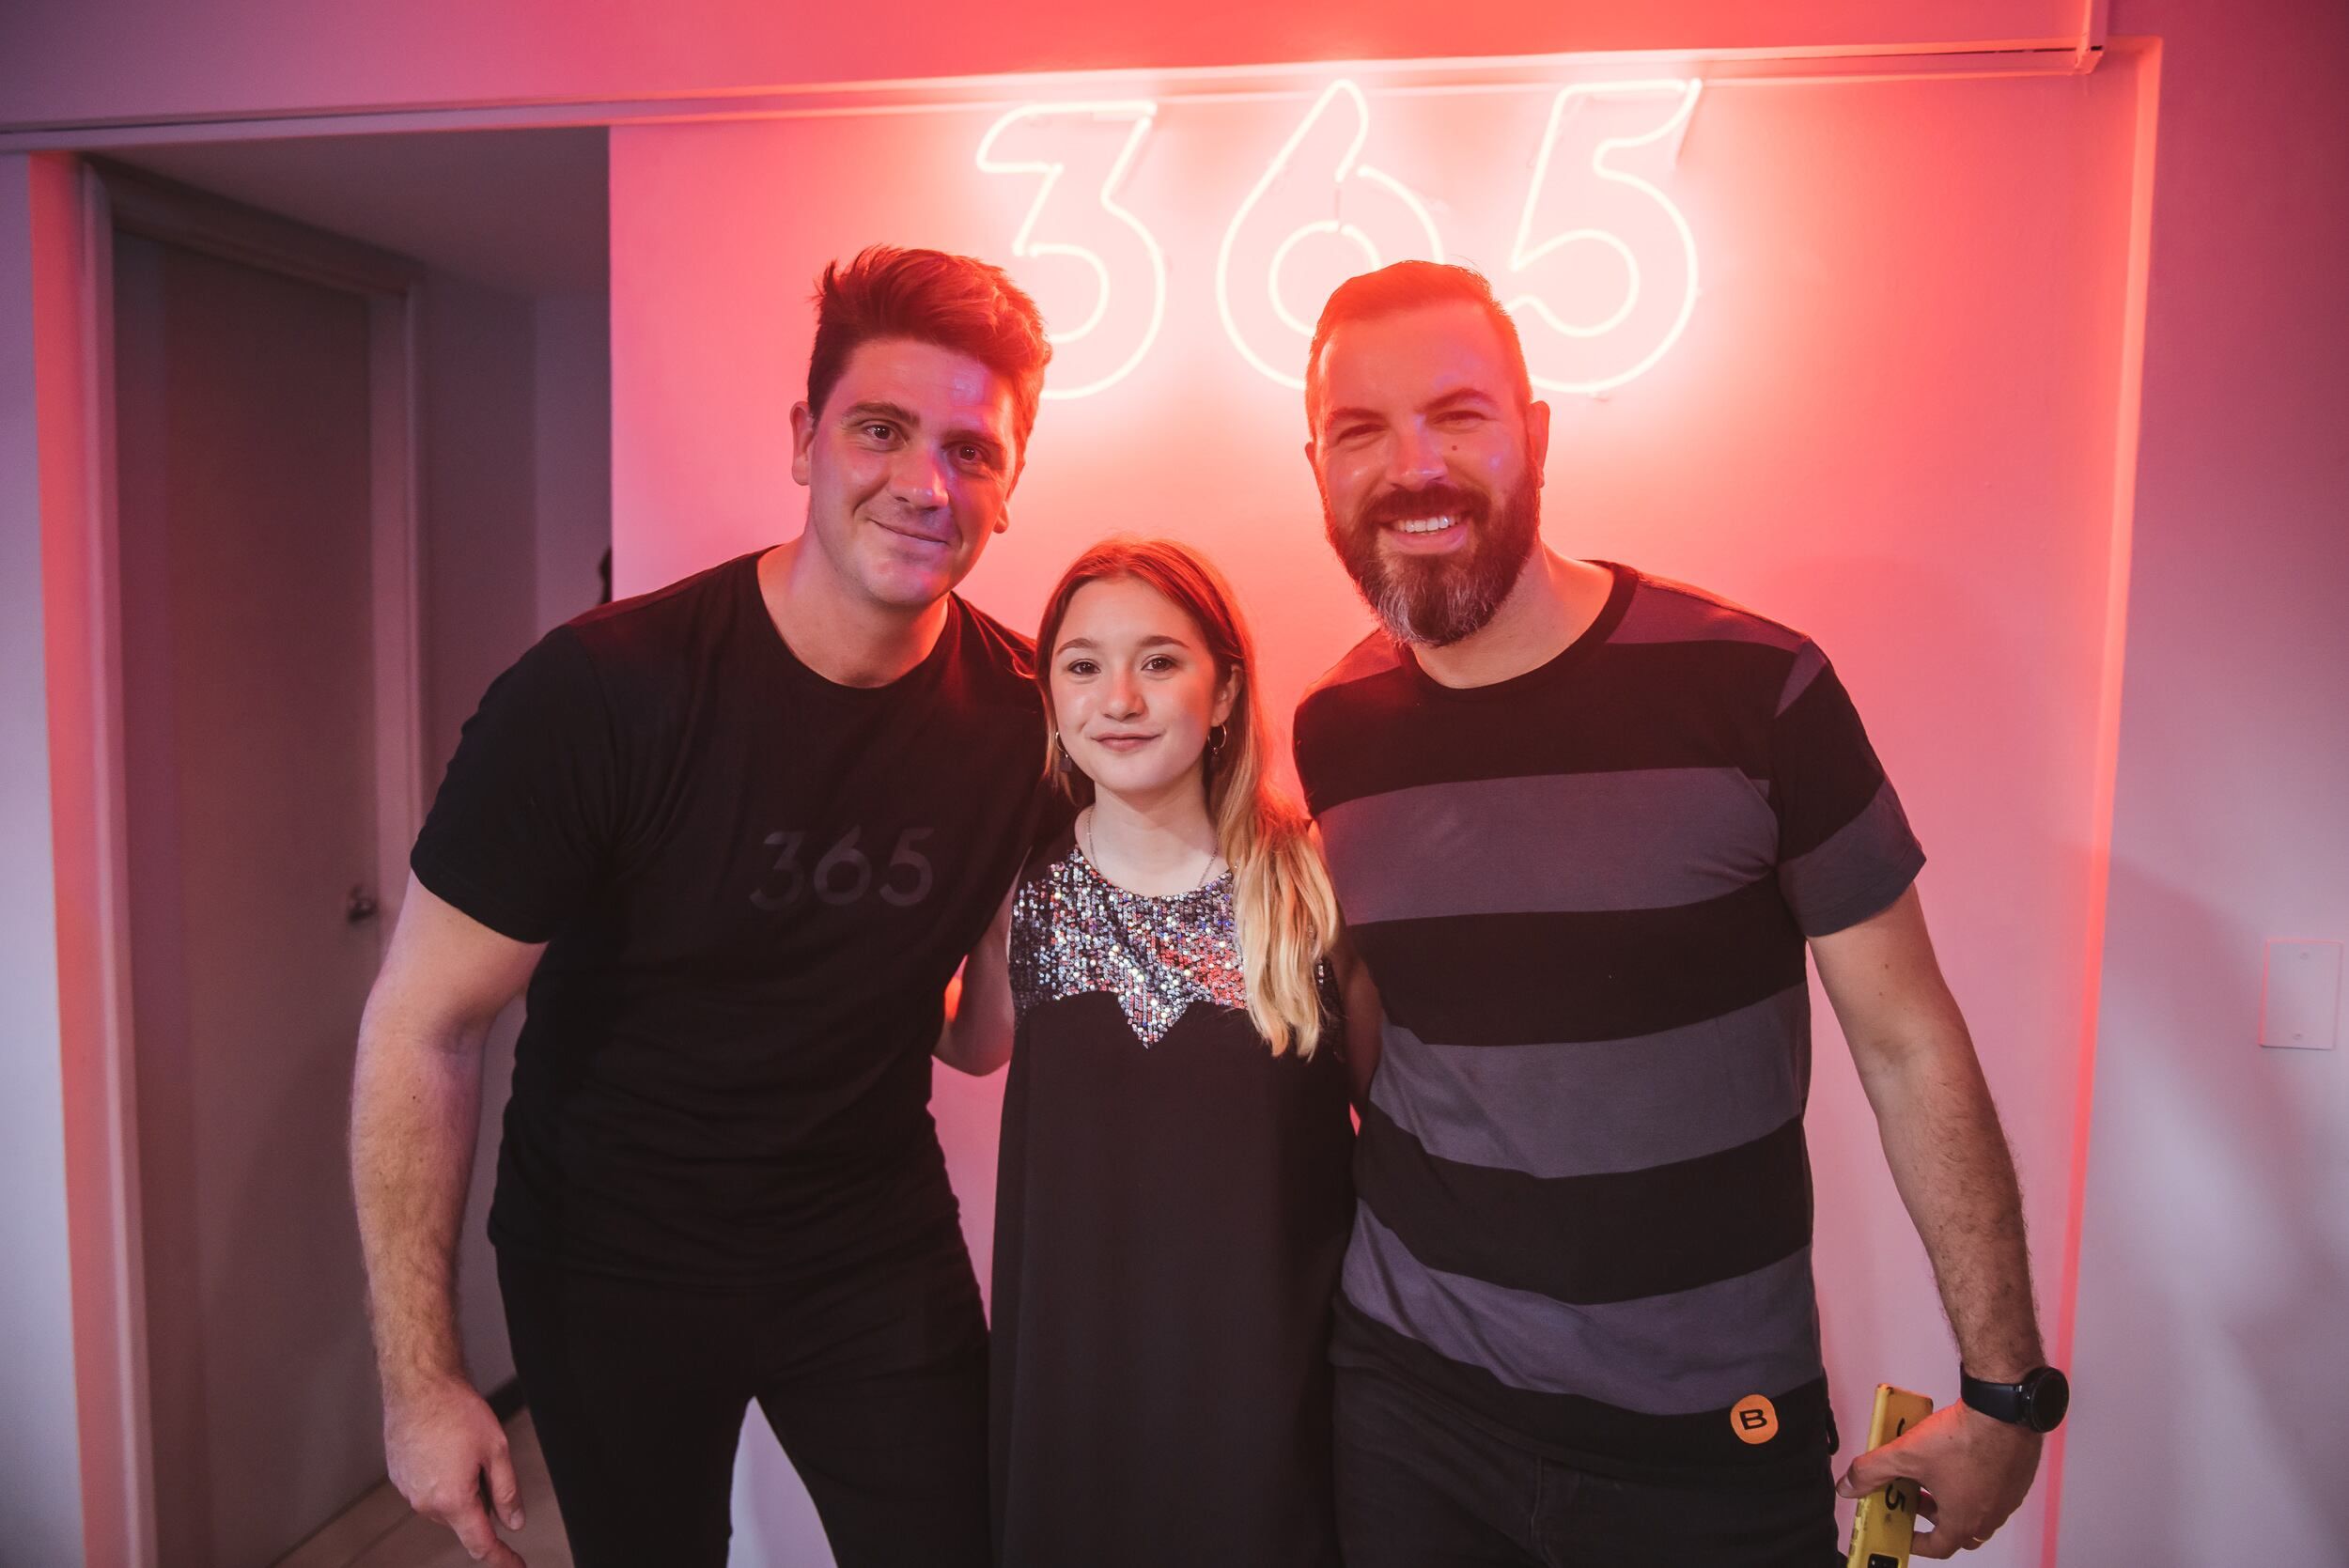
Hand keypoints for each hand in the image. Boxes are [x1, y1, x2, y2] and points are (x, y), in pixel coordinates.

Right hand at [384, 1374, 526, 1565]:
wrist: (418, 1386)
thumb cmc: (455, 1411)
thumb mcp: (497, 1450)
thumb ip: (507, 1492)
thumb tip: (514, 1522)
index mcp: (452, 1500)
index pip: (481, 1544)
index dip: (502, 1558)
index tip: (515, 1565)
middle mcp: (425, 1503)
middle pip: (464, 1519)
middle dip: (481, 1501)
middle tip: (487, 1462)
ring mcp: (408, 1492)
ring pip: (446, 1505)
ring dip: (461, 1489)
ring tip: (463, 1448)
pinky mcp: (399, 1479)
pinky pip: (428, 1491)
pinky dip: (442, 1479)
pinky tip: (446, 1449)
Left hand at [1837, 1401, 2039, 1557]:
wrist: (2002, 1411)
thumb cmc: (1965, 1438)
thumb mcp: (1905, 1456)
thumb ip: (1871, 1471)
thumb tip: (1850, 1484)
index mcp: (1964, 1520)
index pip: (1938, 1547)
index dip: (1916, 1542)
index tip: (1906, 1533)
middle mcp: (1990, 1515)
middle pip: (1959, 1529)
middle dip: (1932, 1516)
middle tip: (1915, 1498)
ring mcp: (2007, 1498)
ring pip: (1976, 1509)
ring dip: (1951, 1497)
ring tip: (1931, 1473)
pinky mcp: (2016, 1478)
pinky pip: (1991, 1490)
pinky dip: (1971, 1482)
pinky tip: (1956, 1458)